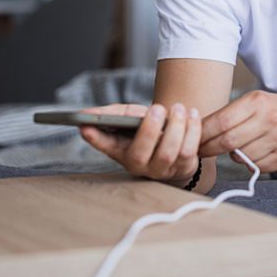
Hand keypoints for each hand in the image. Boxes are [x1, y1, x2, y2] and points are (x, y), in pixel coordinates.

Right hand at [79, 102, 201, 184]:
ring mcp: (161, 169)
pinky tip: (192, 114)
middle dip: (149, 130)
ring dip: (175, 127)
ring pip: (168, 152)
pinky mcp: (183, 168)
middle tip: (156, 108)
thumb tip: (87, 113)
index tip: (85, 126)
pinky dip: (192, 130)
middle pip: (140, 153)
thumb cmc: (149, 129)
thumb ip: (112, 115)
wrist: (177, 144)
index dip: (95, 138)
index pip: (104, 145)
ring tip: (178, 108)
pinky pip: (188, 151)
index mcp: (121, 150)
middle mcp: (138, 164)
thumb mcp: (130, 119)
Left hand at [199, 90, 276, 173]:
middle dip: (209, 148)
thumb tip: (198, 132)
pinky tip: (254, 153)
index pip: (221, 121)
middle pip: (228, 142)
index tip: (194, 139)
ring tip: (237, 148)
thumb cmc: (273, 109)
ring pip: (241, 157)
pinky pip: (256, 167)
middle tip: (200, 151)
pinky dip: (249, 163)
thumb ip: (229, 115)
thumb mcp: (253, 101)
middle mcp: (270, 119)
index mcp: (257, 102)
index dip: (203, 133)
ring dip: (232, 156)